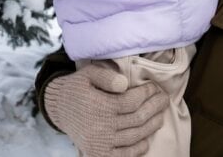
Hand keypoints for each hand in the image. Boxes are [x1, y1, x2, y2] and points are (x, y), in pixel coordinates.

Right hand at [43, 64, 169, 156]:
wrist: (57, 108)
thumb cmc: (76, 88)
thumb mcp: (87, 74)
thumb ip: (106, 76)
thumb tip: (125, 83)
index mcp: (100, 105)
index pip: (133, 101)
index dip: (148, 93)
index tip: (155, 87)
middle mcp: (101, 126)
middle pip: (138, 119)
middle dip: (156, 107)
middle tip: (165, 99)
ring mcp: (101, 143)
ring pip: (135, 136)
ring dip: (152, 126)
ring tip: (160, 115)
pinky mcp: (99, 153)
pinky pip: (125, 155)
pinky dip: (139, 148)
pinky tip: (146, 139)